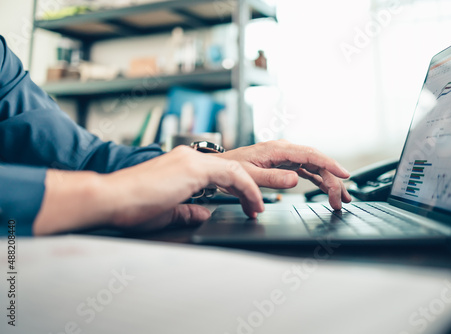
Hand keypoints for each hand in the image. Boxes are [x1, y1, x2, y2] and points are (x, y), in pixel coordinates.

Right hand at [33, 146, 263, 234]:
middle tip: (281, 186)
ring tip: (279, 194)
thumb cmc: (131, 206)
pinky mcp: (193, 167)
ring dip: (261, 183)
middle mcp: (191, 158)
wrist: (110, 198)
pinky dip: (247, 191)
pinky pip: (232, 176)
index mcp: (185, 167)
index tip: (252, 205)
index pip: (223, 174)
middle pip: (236, 167)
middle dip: (261, 178)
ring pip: (239, 168)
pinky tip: (255, 205)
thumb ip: (188, 209)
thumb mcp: (168, 210)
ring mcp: (193, 160)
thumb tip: (204, 213)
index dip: (241, 190)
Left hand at [220, 140, 351, 209]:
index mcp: (278, 149)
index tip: (343, 175)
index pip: (311, 155)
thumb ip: (273, 178)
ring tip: (340, 198)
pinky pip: (306, 170)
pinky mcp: (284, 163)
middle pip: (316, 163)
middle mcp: (285, 150)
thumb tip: (295, 179)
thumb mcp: (250, 176)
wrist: (220, 167)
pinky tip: (326, 188)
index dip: (329, 164)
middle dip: (332, 180)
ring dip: (328, 181)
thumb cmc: (231, 169)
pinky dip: (317, 179)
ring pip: (314, 167)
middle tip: (341, 199)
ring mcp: (285, 156)